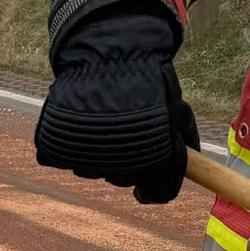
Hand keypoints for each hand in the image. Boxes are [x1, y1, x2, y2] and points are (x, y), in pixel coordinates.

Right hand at [36, 6, 196, 204]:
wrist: (105, 56)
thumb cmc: (147, 81)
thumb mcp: (177, 108)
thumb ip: (184, 140)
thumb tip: (190, 160)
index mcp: (154, 162)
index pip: (157, 193)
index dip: (157, 186)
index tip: (152, 177)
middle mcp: (119, 168)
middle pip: (124, 179)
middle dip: (129, 162)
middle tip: (127, 131)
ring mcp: (85, 161)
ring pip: (95, 167)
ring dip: (100, 152)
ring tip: (103, 120)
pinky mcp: (59, 153)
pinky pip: (69, 157)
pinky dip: (74, 144)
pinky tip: (83, 121)